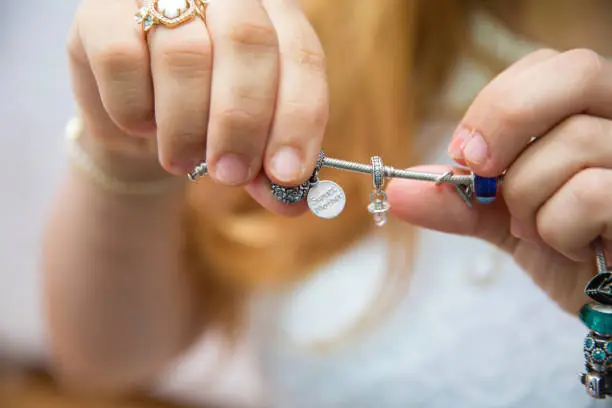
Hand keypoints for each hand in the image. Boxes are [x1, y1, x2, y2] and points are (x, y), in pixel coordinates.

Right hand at [67, 0, 326, 212]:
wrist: (139, 113)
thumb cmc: (205, 122)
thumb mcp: (246, 144)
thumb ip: (271, 169)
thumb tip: (296, 202)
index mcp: (275, 15)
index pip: (301, 56)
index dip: (298, 118)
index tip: (286, 174)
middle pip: (247, 42)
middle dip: (242, 123)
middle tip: (230, 174)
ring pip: (185, 54)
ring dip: (186, 127)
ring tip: (181, 160)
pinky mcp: (104, 13)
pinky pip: (122, 60)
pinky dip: (134, 110)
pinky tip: (141, 124)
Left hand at [387, 48, 611, 313]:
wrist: (606, 305)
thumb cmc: (564, 250)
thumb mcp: (503, 219)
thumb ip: (457, 199)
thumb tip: (397, 190)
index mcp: (592, 115)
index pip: (548, 65)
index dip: (497, 102)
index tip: (464, 152)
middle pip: (576, 72)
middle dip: (507, 117)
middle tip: (481, 170)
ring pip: (574, 143)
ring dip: (528, 200)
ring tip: (537, 229)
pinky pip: (590, 194)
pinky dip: (559, 230)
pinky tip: (575, 248)